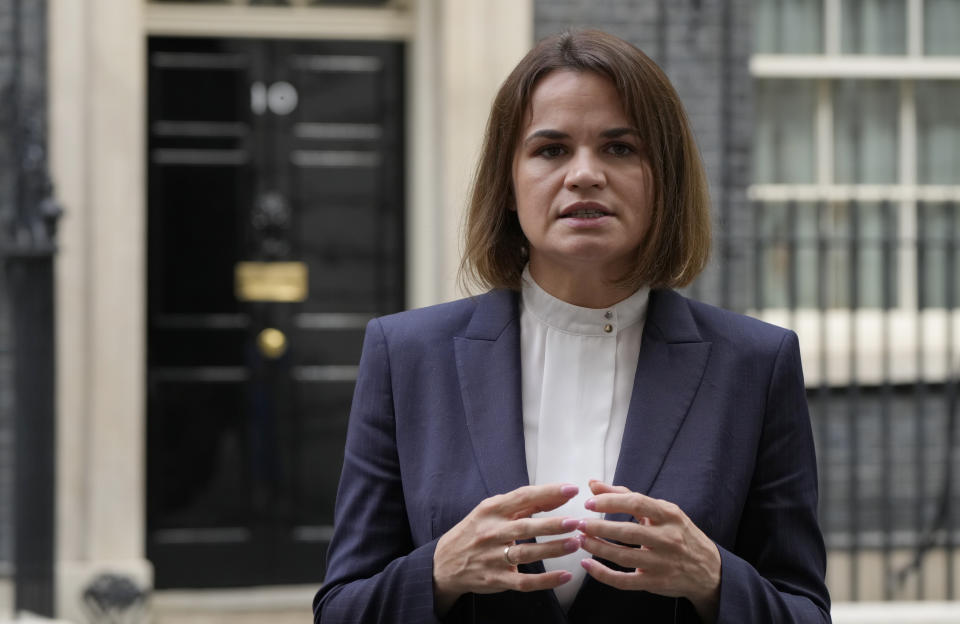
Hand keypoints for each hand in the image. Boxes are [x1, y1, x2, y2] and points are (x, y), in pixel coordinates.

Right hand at [433, 483, 582, 615]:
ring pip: (526, 553)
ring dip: (552, 549)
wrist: (445, 563)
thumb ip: (524, 504)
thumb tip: (558, 496)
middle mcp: (490, 532)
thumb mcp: (492, 512)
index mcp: (491, 510)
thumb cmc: (475, 531)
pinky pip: (524, 581)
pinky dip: (545, 580)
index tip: (570, 490)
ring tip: (574, 543)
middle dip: (552, 524)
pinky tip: (564, 576)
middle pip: (525, 527)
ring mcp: (492, 558)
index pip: (522, 497)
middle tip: (575, 521)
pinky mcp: (496, 579)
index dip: (547, 493)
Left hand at [577, 480, 720, 622]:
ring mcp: (662, 563)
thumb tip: (593, 484)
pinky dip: (602, 574)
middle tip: (579, 524)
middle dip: (599, 527)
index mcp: (669, 515)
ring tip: (580, 540)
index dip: (610, 502)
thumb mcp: (661, 511)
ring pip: (623, 556)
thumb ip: (625, 496)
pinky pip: (624, 581)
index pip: (637, 503)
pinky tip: (587, 564)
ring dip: (597, 548)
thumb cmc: (679, 534)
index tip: (589, 503)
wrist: (709, 569)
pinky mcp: (655, 583)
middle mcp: (668, 538)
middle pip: (627, 532)